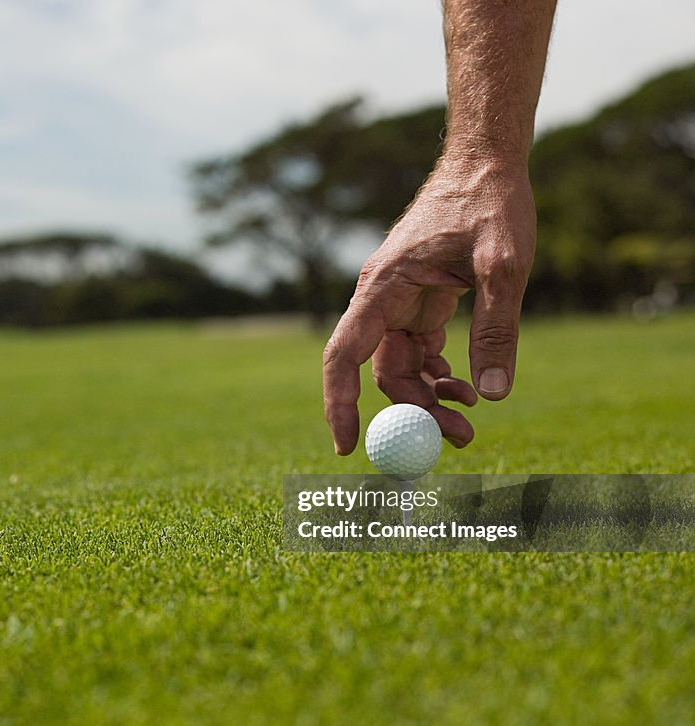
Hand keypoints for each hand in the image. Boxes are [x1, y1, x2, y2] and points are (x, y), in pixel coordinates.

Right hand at [323, 156, 535, 454]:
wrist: (488, 163)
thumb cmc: (490, 203)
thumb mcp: (502, 266)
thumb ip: (495, 330)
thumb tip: (492, 395)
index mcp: (383, 286)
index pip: (343, 355)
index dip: (338, 402)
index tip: (347, 446)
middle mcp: (382, 298)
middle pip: (380, 371)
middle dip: (413, 411)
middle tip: (459, 439)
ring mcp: (399, 301)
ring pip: (401, 366)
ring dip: (430, 397)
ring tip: (471, 420)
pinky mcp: (420, 302)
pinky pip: (419, 352)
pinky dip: (440, 374)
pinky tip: (469, 385)